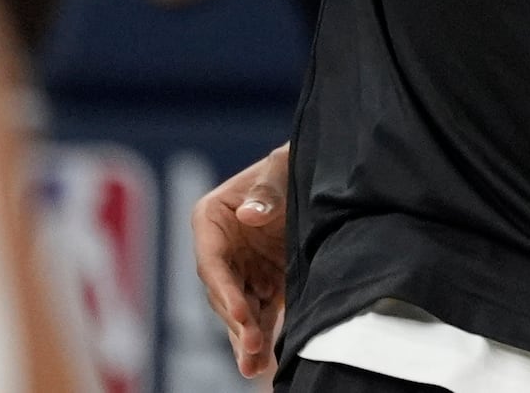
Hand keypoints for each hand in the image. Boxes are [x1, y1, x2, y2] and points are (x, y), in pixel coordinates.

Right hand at [192, 144, 289, 376]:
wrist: (319, 170)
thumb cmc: (289, 163)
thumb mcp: (279, 169)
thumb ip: (265, 192)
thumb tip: (249, 214)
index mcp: (210, 220)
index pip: (211, 263)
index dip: (225, 291)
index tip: (241, 313)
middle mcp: (220, 250)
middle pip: (223, 294)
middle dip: (236, 324)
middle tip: (250, 350)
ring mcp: (242, 269)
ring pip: (240, 310)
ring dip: (246, 339)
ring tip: (254, 367)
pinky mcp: (265, 282)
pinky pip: (261, 313)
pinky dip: (262, 335)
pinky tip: (265, 361)